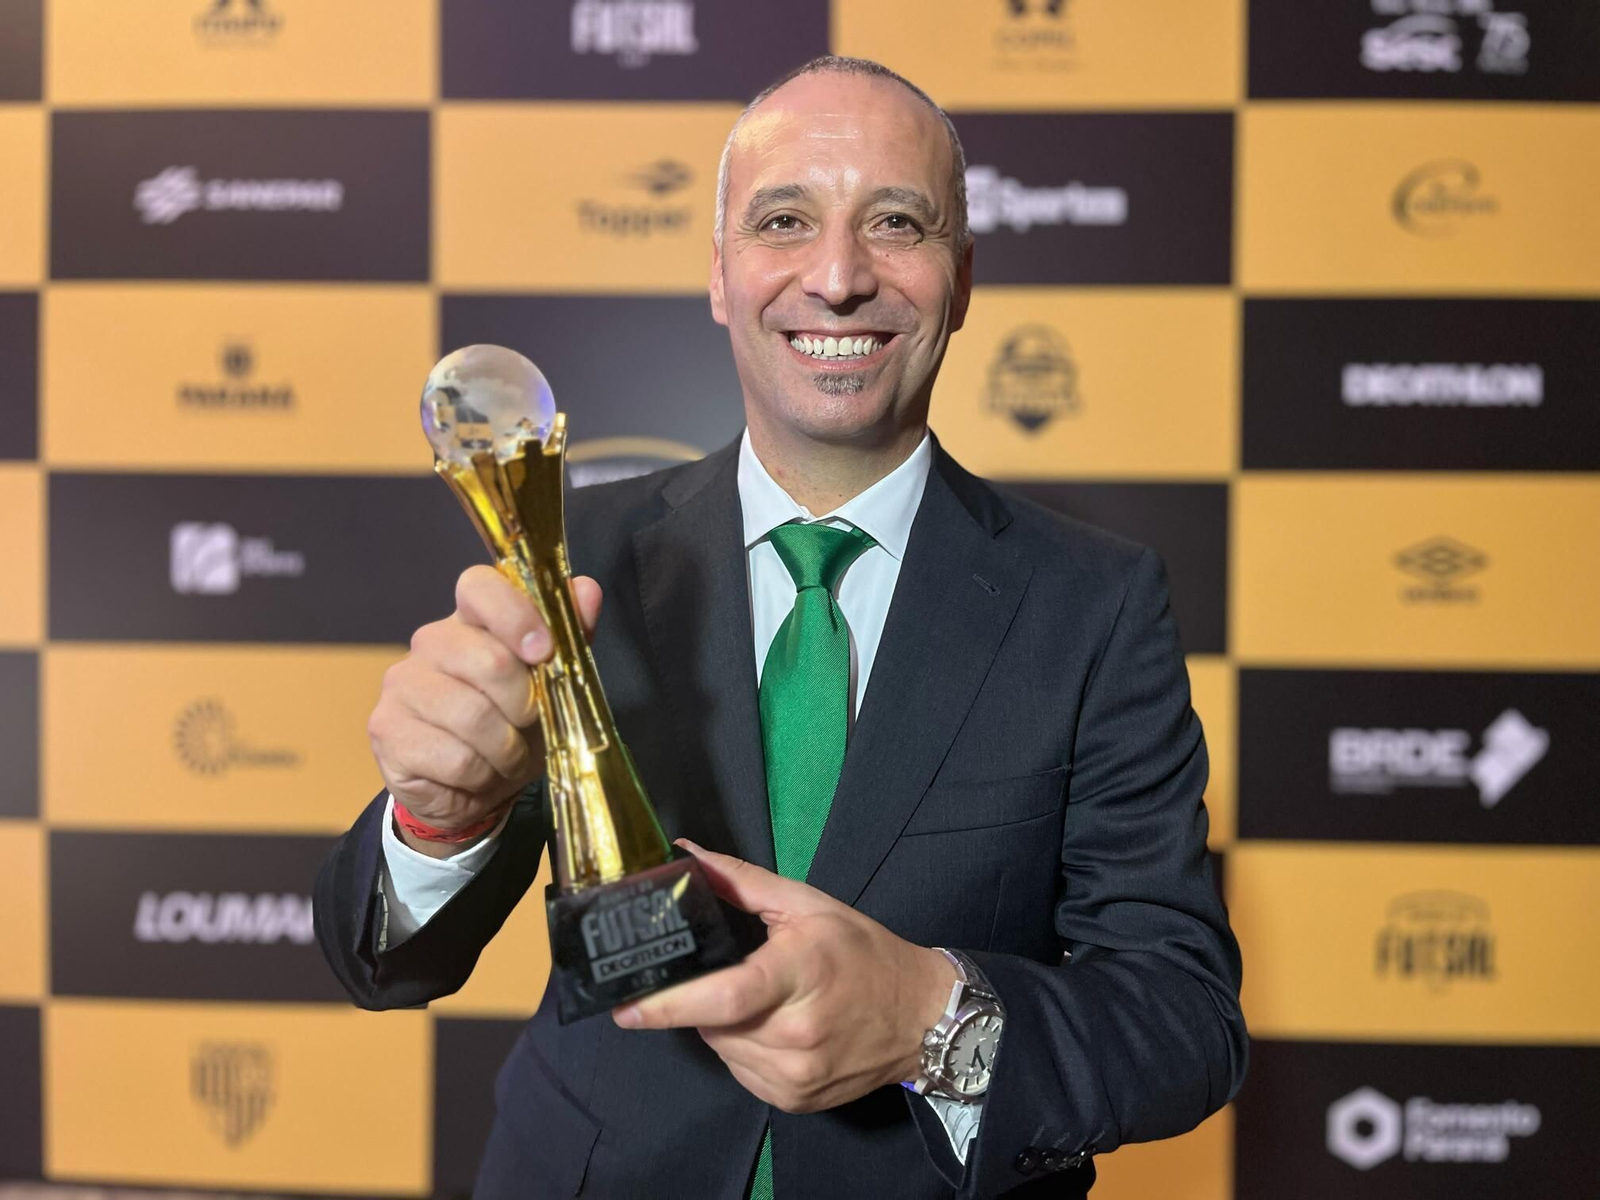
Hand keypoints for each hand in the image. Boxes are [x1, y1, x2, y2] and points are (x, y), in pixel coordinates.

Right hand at [367, 564, 601, 855]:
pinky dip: (481, 775)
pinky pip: (454, 757)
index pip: (480, 586)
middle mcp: (430, 642)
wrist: (472, 790)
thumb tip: (589, 590)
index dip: (516, 615)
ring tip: (507, 756)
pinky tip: (477, 774)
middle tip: (529, 725)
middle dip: (525, 705)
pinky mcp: (386, 729)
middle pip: (488, 660)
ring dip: (506, 749)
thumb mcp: (551, 684)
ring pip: (471, 715)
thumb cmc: (514, 727)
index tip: (544, 653)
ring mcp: (402, 684)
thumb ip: (570, 637)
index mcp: (471, 620)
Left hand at [613, 840, 956, 1113]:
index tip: (625, 1006)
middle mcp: (795, 1035)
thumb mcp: (808, 904)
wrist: (922, 1017)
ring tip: (756, 999)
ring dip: (721, 1025)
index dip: (670, 1003)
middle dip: (702, 999)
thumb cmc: (863, 953)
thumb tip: (686, 856)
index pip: (724, 997)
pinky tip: (770, 1028)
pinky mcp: (793, 1101)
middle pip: (713, 1022)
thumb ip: (741, 881)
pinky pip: (741, 1072)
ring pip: (722, 1049)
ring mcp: (794, 1076)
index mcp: (799, 975)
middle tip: (719, 975)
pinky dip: (741, 1047)